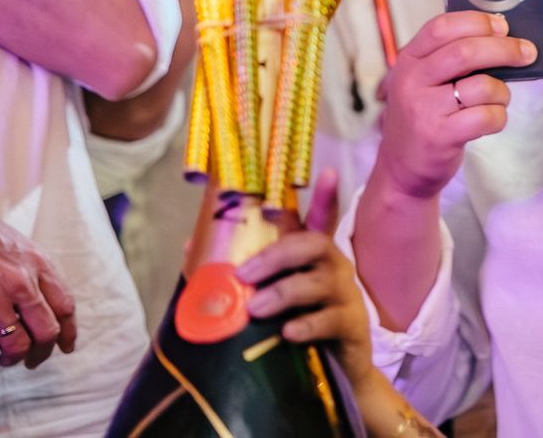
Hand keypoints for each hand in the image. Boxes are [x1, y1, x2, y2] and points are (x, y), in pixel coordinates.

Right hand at [0, 181, 78, 368]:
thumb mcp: (14, 243)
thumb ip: (31, 269)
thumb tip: (43, 298)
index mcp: (35, 263)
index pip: (65, 305)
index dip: (68, 331)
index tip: (65, 346)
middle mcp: (19, 283)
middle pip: (46, 332)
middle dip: (42, 352)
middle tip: (32, 360)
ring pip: (16, 346)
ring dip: (13, 358)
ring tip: (5, 358)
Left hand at [237, 171, 378, 390]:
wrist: (338, 369)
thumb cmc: (300, 322)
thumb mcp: (273, 293)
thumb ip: (240, 270)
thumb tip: (190, 245)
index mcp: (315, 256)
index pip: (321, 218)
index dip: (325, 197)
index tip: (327, 173)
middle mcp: (335, 267)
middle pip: (312, 244)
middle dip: (276, 255)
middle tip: (243, 273)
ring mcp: (347, 295)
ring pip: (319, 283)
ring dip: (283, 292)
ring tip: (254, 307)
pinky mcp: (352, 326)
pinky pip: (331, 320)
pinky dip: (308, 324)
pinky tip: (288, 332)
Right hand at [375, 12, 527, 200]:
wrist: (402, 170)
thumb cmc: (426, 117)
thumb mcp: (426, 82)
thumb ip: (453, 59)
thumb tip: (504, 38)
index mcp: (408, 59)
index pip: (441, 27)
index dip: (477, 21)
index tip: (503, 26)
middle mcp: (411, 81)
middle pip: (466, 51)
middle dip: (504, 48)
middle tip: (527, 52)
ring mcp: (423, 109)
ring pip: (482, 86)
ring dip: (502, 91)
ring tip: (499, 99)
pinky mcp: (439, 136)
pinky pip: (486, 117)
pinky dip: (499, 116)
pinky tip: (492, 120)